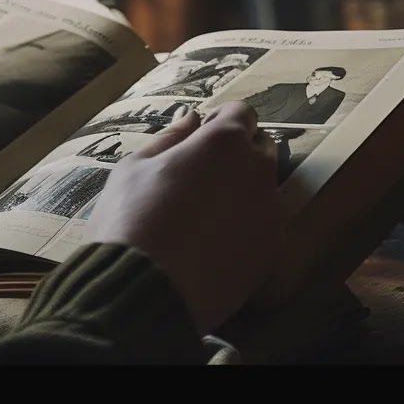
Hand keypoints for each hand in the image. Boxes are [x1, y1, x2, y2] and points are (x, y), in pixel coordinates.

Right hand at [86, 101, 282, 332]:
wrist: (146, 290)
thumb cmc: (131, 219)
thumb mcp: (134, 167)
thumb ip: (170, 138)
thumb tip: (190, 119)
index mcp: (224, 142)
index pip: (240, 112)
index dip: (218, 120)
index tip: (199, 136)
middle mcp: (257, 171)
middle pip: (261, 147)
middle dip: (237, 151)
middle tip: (201, 172)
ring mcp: (270, 213)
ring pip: (265, 188)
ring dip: (244, 188)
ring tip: (207, 210)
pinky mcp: (272, 251)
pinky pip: (264, 225)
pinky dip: (247, 224)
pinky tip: (215, 239)